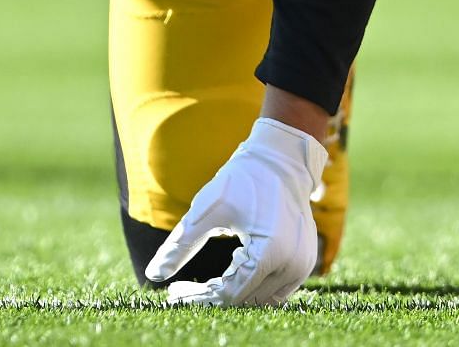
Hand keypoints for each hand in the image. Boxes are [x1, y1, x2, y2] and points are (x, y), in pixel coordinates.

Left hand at [145, 117, 328, 305]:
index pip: (229, 293)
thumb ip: (180, 245)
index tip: (173, 291)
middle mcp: (292, 265)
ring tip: (207, 279)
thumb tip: (152, 275)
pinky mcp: (305, 261)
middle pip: (244, 301)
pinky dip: (253, 286)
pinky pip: (277, 289)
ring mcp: (302, 265)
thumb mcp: (206, 211)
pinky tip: (234, 266)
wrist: (282, 159)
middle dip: (211, 298)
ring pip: (261, 300)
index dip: (199, 296)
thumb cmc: (244, 179)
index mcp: (270, 253)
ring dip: (234, 294)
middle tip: (181, 288)